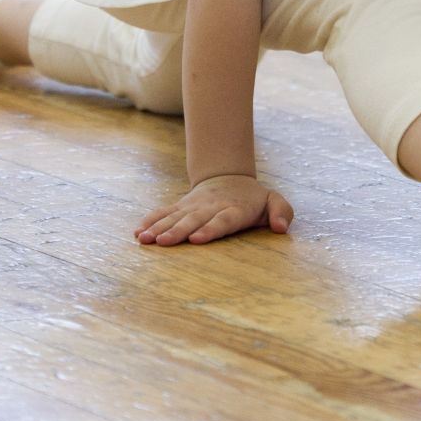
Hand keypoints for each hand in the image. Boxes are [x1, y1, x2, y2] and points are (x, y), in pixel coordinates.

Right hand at [135, 174, 292, 245]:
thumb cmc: (254, 199)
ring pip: (175, 217)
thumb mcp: (274, 201)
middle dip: (178, 231)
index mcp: (234, 209)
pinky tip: (138, 233)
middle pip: (193, 220)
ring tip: (145, 240)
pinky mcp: (181, 207)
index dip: (210, 229)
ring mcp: (193, 206)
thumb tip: (281, 228)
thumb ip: (282, 212)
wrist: (230, 178)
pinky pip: (163, 213)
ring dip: (159, 228)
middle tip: (163, 242)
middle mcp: (210, 207)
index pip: (222, 220)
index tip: (196, 239)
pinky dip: (150, 221)